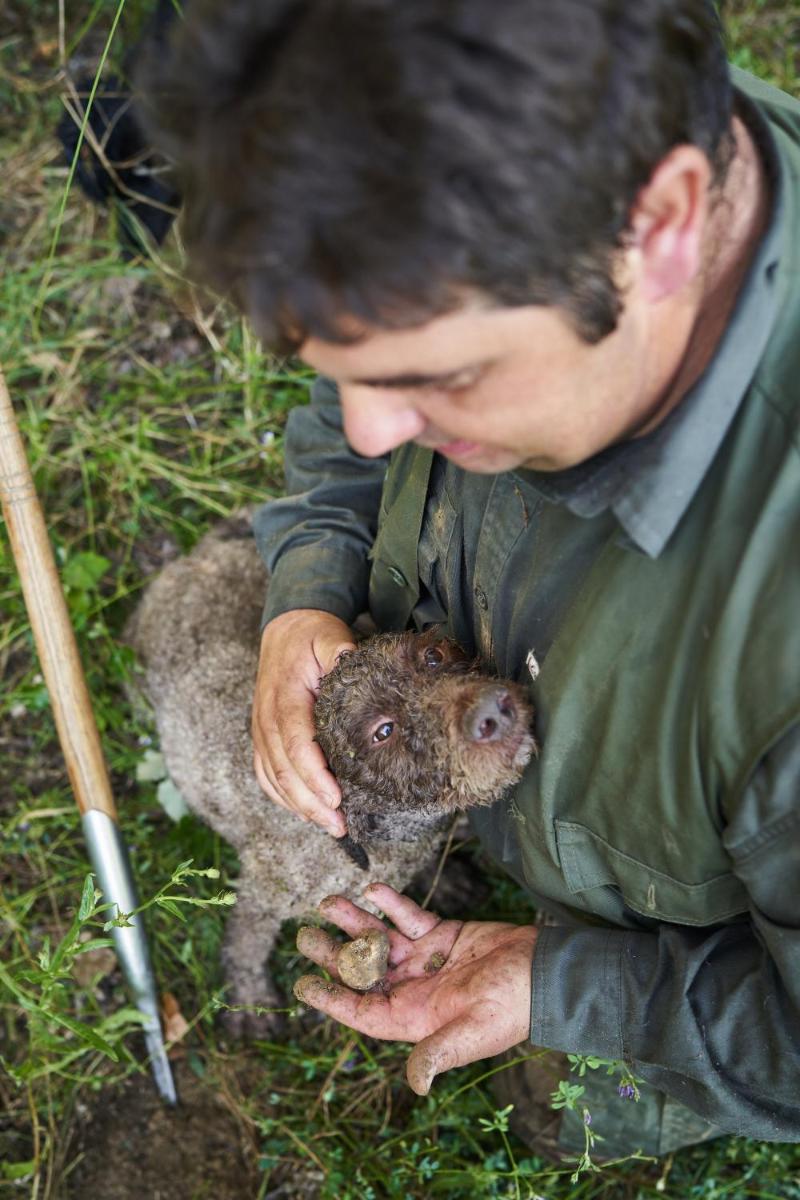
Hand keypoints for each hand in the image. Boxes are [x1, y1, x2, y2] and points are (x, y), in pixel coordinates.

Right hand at [252, 608, 354, 834]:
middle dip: (311, 803)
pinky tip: (304, 813)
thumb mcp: (329, 636)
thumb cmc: (312, 636)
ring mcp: (261, 729)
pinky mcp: (262, 736)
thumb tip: (352, 663)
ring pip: (274, 777)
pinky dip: (283, 797)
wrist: (285, 629)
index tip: (337, 797)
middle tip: (340, 826)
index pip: (297, 741)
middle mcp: (267, 717)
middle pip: (284, 769)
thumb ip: (339, 652)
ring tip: (331, 827)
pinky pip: (266, 774)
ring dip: (299, 806)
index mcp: (284, 696)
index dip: (314, 774)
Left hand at [294, 883, 536, 1093]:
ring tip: (328, 903)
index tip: (302, 984)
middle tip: (304, 934)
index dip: (331, 998)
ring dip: (355, 922)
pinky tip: (372, 891)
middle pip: (363, 970)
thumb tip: (416, 1083)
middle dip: (334, 953)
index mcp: (414, 1019)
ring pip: (380, 938)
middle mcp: (414, 989)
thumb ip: (441, 1051)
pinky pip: (408, 917)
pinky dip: (390, 904)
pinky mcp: (442, 934)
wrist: (546, 973)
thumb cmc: (513, 1008)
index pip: (362, 1010)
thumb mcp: (474, 1032)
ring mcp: (426, 960)